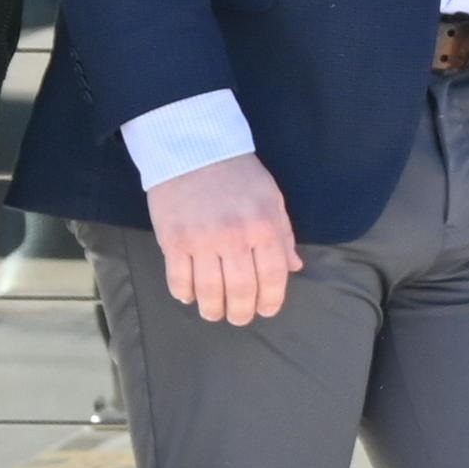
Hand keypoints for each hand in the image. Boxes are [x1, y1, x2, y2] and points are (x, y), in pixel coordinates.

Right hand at [147, 154, 304, 327]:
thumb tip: (294, 268)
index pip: (274, 276)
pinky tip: (190, 296)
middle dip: (242, 313)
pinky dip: (185, 295)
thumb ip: (283, 235)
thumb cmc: (238, 175)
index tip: (267, 309)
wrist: (194, 149)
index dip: (272, 299)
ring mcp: (202, 240)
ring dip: (213, 310)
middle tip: (239, 318)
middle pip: (242, 290)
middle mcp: (235, 236)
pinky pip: (179, 280)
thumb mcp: (271, 199)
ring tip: (215, 312)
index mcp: (264, 225)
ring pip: (209, 292)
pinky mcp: (174, 241)